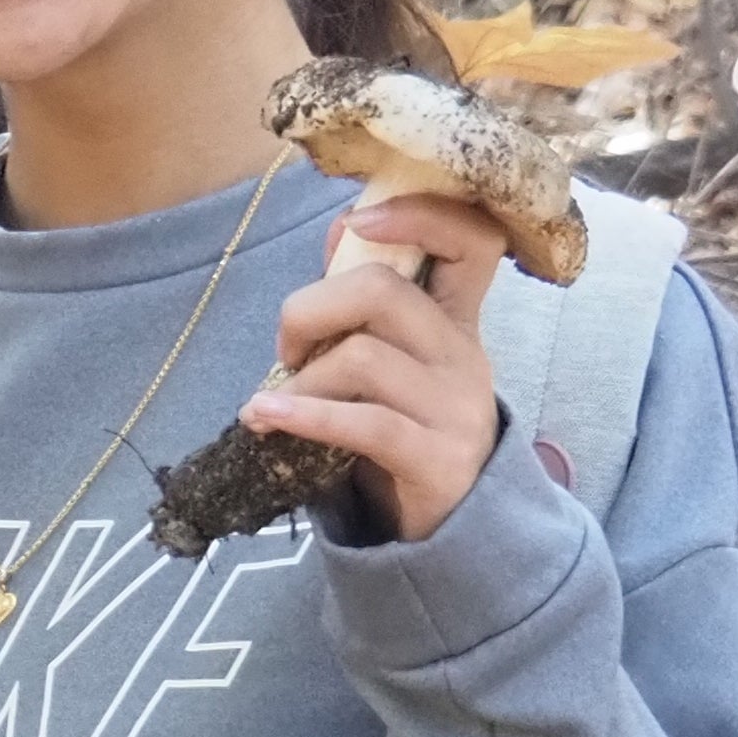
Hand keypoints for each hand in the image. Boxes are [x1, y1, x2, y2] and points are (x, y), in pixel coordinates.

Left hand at [241, 198, 512, 544]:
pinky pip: (363, 423)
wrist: (450, 521)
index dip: (420, 215)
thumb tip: (341, 227)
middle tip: (286, 351)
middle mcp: (464, 354)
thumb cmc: (402, 426)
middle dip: (309, 310)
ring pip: (362, 359)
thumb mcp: (391, 359)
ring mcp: (456, 407)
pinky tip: (264, 419)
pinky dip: (302, 416)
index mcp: (455, 318)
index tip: (361, 220)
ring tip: (276, 405)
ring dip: (301, 381)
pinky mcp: (437, 458)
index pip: (473, 241)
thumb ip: (364, 299)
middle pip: (383, 291)